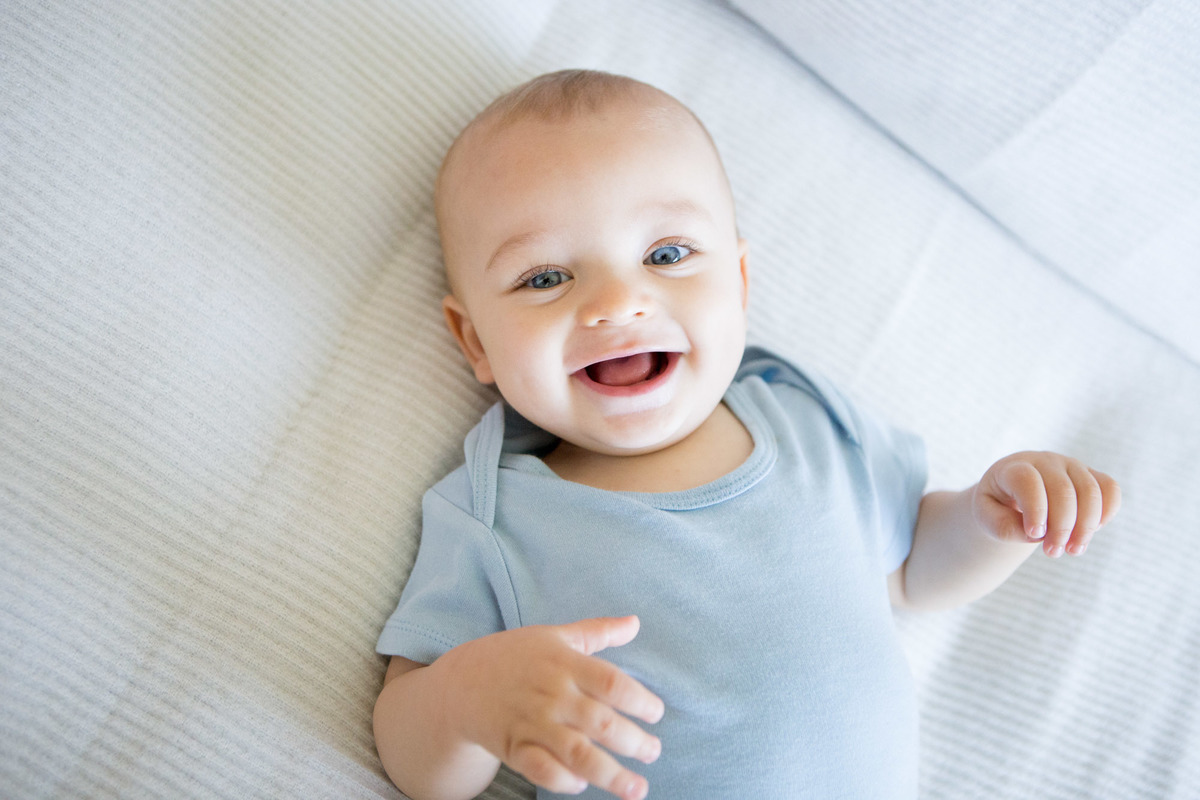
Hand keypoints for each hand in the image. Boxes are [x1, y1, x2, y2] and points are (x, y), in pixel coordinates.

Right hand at [441, 615, 663, 799]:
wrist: (461, 682)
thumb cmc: (516, 656)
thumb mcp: (556, 636)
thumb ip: (598, 631)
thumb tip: (635, 622)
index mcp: (565, 663)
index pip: (611, 682)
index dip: (639, 700)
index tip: (656, 714)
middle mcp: (551, 694)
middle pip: (600, 722)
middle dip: (634, 742)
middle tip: (653, 752)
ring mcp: (531, 723)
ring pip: (576, 752)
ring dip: (610, 774)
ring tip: (636, 788)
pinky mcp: (513, 747)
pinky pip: (542, 769)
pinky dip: (564, 780)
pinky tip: (582, 784)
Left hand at [973, 451, 1121, 557]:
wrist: (1012, 493)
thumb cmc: (997, 506)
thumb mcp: (986, 518)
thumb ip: (1004, 528)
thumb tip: (1038, 534)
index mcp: (1013, 468)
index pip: (1028, 481)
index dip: (1036, 509)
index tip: (1035, 535)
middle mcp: (1044, 461)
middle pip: (1063, 491)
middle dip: (1062, 527)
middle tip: (1052, 552)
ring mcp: (1070, 465)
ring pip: (1091, 491)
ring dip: (1086, 526)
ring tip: (1072, 550)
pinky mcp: (1090, 475)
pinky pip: (1110, 489)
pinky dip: (1107, 512)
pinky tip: (1091, 532)